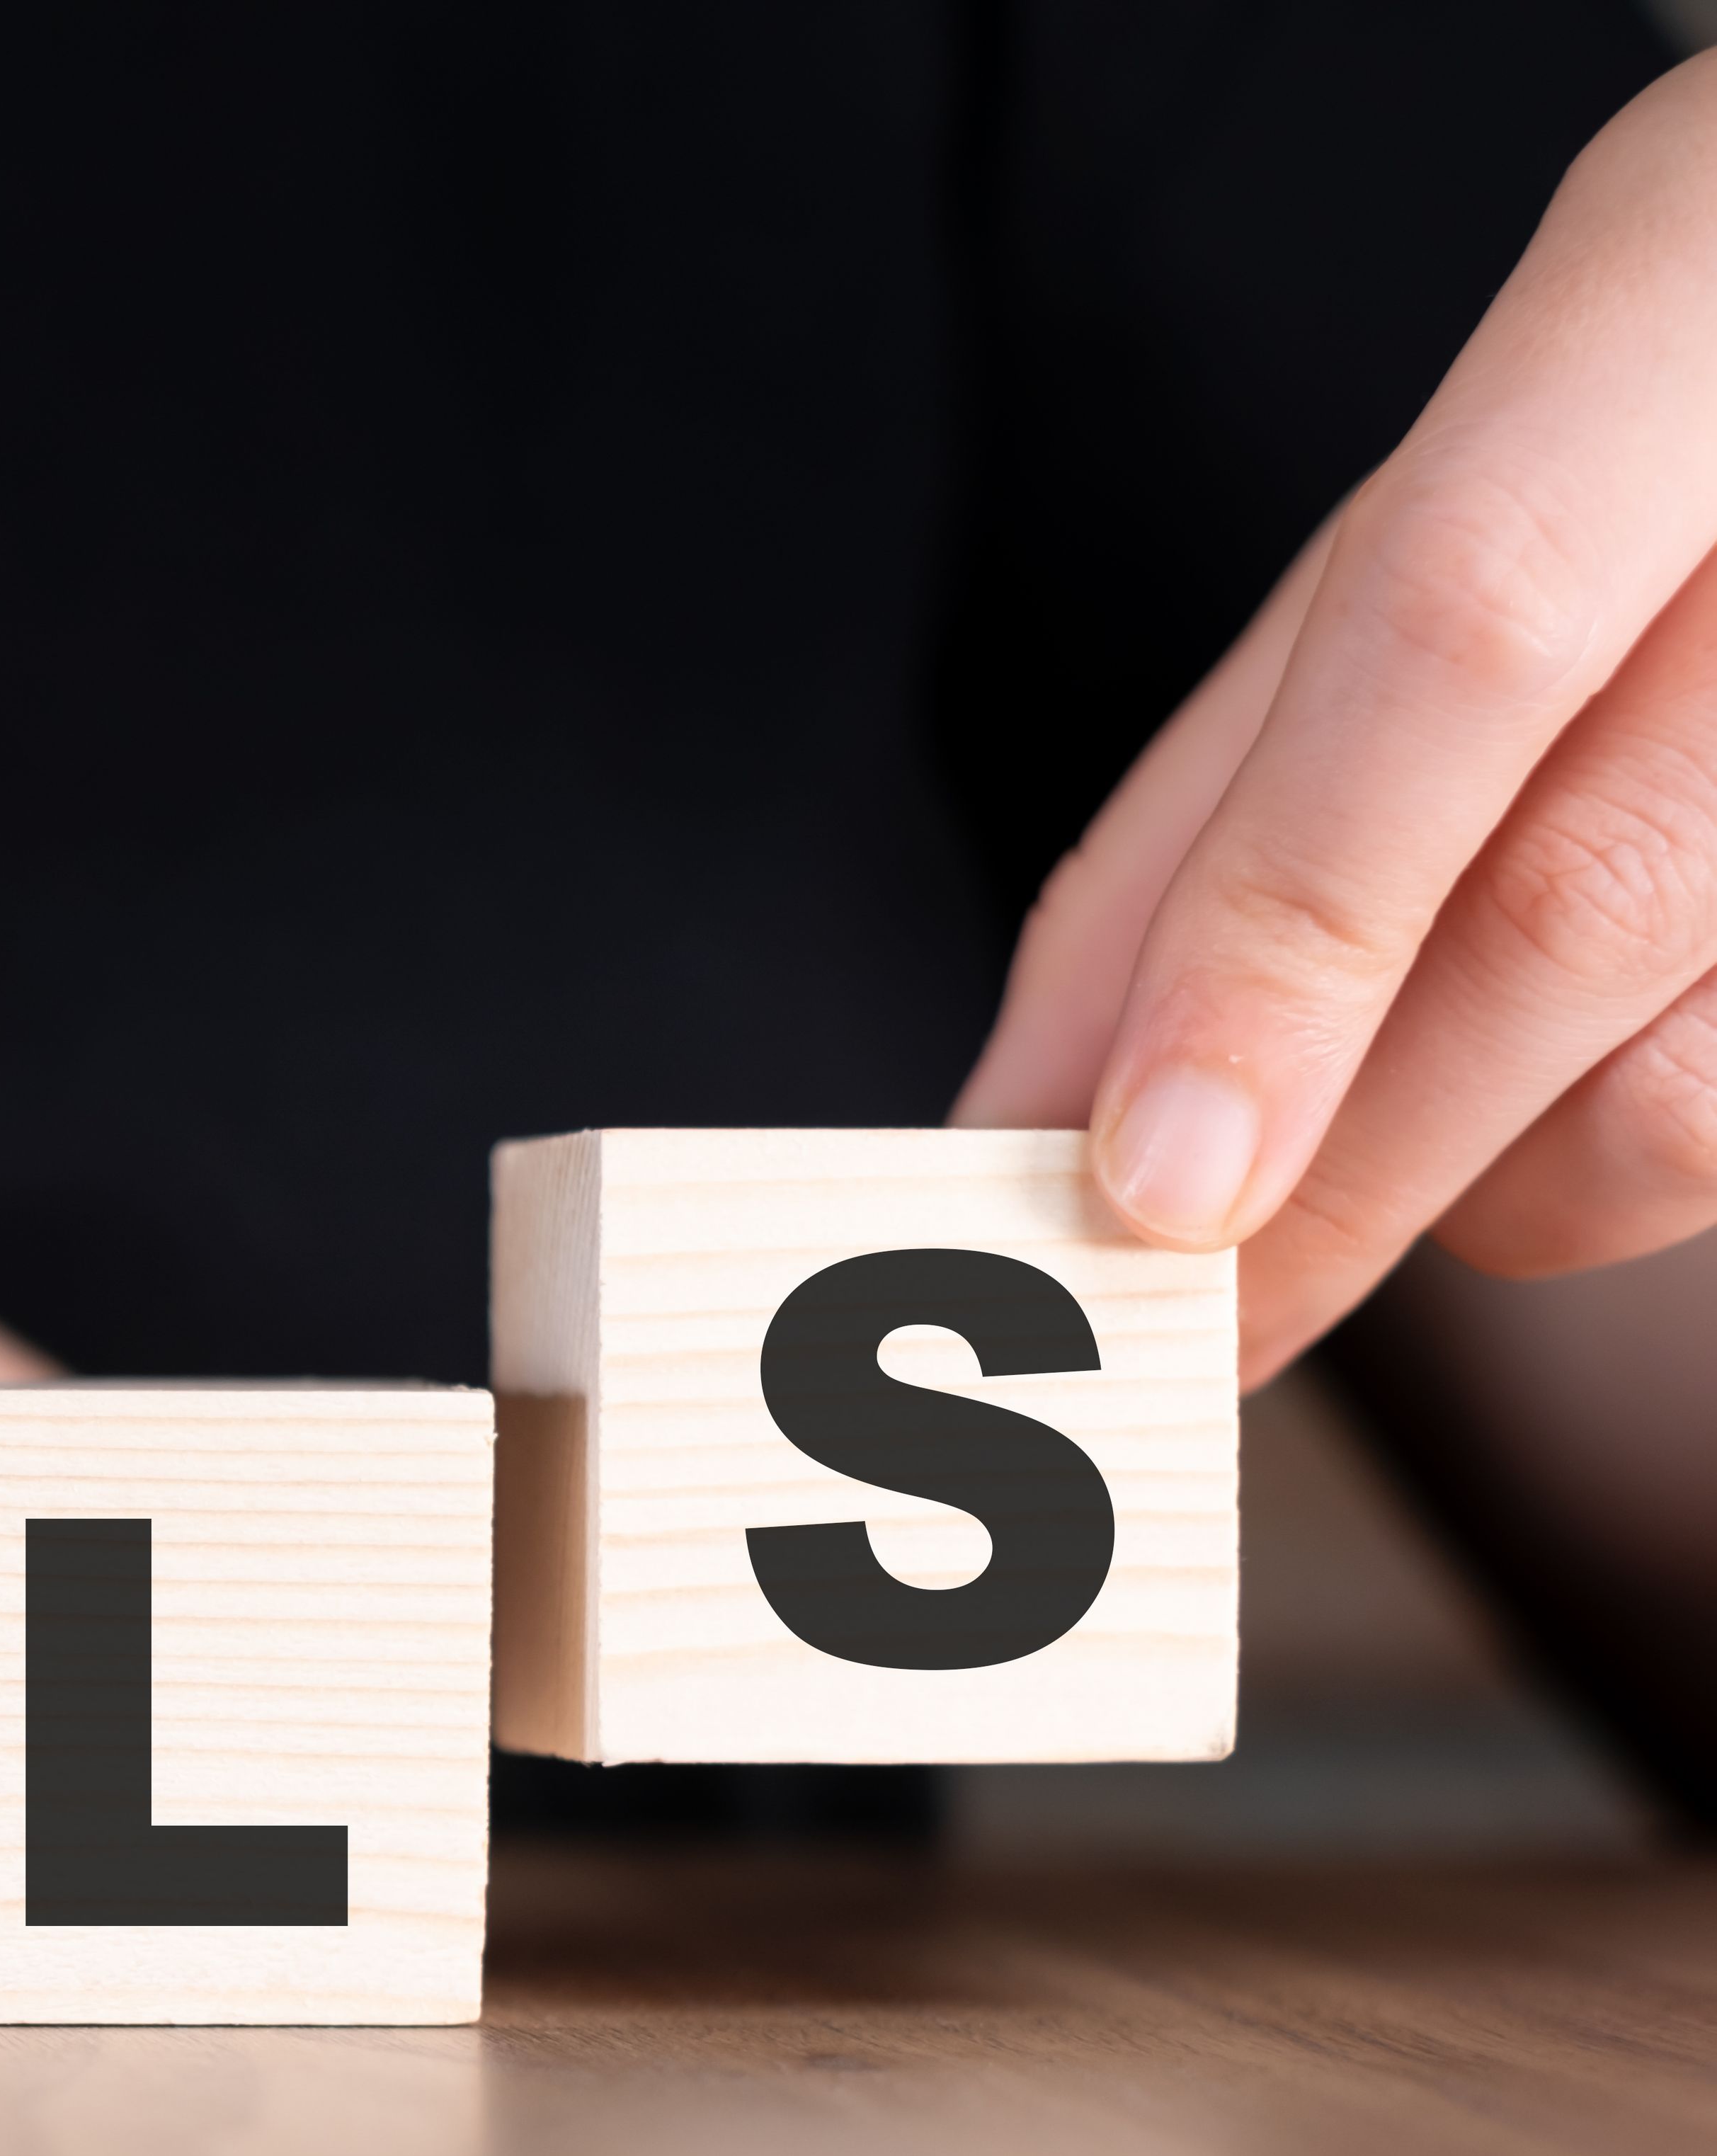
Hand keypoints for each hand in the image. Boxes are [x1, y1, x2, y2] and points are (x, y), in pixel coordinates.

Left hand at [956, 56, 1716, 1382]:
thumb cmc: (1671, 394)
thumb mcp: (1446, 494)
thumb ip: (1239, 779)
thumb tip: (1031, 1091)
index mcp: (1678, 308)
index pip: (1459, 632)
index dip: (1291, 932)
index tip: (1150, 1175)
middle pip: (1583, 893)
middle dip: (1339, 1166)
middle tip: (1175, 1322)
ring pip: (1702, 1069)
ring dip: (1488, 1186)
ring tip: (1374, 1168)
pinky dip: (1623, 1160)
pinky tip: (1552, 1106)